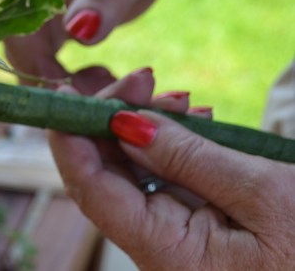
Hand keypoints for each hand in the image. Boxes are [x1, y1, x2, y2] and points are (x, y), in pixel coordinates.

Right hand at [4, 0, 178, 92]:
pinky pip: (48, 64)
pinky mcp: (46, 26)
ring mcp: (32, 5)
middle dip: (53, 81)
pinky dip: (73, 82)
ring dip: (64, 87)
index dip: (33, 59)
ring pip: (32, 60)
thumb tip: (78, 33)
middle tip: (98, 104)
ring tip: (110, 91)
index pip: (16, 16)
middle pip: (20, 44)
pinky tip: (104, 82)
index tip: (69, 94)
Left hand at [48, 73, 294, 270]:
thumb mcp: (265, 195)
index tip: (63, 90)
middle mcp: (161, 251)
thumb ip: (189, 158)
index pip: (90, 189)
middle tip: (142, 75)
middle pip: (109, 175)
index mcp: (165, 254)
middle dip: (115, 119)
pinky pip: (171, 182)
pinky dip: (176, 145)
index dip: (69, 136)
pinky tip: (193, 117)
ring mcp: (181, 242)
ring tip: (178, 95)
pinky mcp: (203, 232)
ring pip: (139, 174)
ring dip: (147, 127)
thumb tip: (123, 124)